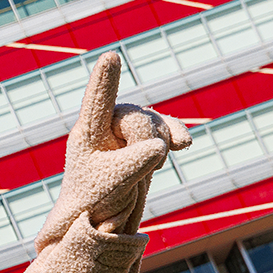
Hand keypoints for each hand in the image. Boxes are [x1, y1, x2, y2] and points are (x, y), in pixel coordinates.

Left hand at [35, 52, 192, 248]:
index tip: (110, 57)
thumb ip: (135, 162)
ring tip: (145, 170)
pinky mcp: (144, 139)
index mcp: (88, 132)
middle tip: (134, 172)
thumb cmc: (94, 199)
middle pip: (138, 119)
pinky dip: (175, 135)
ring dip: (158, 147)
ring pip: (155, 124)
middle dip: (144, 144)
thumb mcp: (112, 184)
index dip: (106, 80)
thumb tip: (161, 145)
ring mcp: (126, 129)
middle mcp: (106, 124)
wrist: (101, 215)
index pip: (98, 101)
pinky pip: (166, 129)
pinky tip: (184, 144)